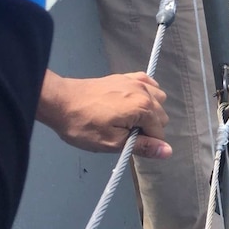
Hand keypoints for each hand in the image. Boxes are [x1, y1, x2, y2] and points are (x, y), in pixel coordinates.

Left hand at [38, 70, 171, 158]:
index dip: (146, 143)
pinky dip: (148, 93)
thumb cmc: (84, 125)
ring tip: (130, 119)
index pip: (159, 132)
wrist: (60, 101)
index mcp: (143, 109)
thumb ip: (143, 146)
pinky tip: (136, 100)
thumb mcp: (112, 142)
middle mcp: (145, 92)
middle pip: (161, 116)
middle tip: (124, 134)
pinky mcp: (127, 77)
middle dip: (149, 128)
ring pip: (159, 99)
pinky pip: (149, 83)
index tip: (127, 144)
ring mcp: (136, 82)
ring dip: (150, 111)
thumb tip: (168, 152)